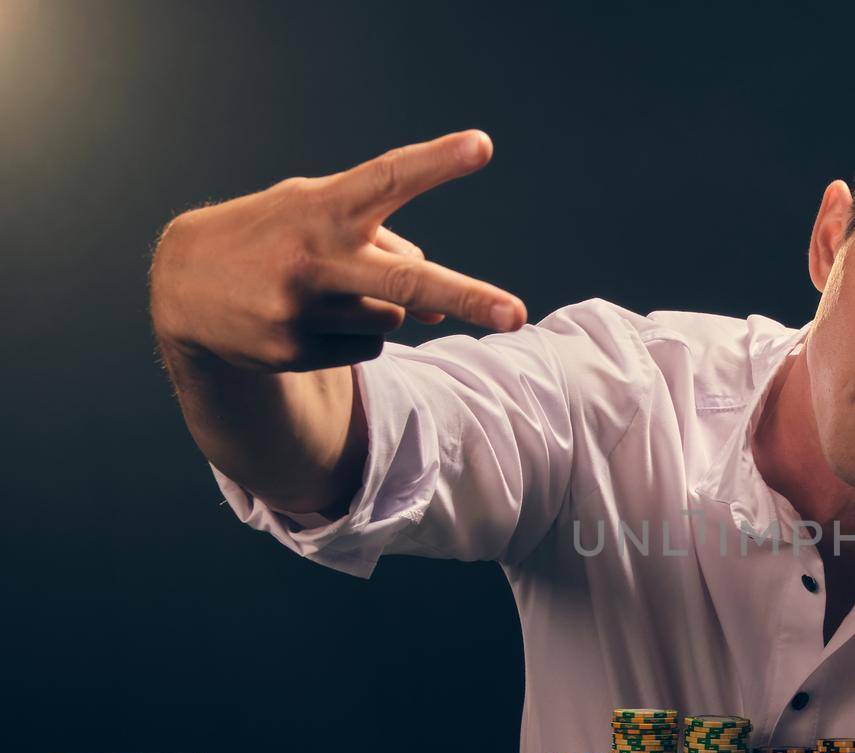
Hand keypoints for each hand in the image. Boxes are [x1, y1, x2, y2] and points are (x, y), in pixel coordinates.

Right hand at [149, 129, 527, 372]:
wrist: (183, 286)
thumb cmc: (275, 236)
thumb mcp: (320, 214)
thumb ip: (385, 244)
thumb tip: (438, 312)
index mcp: (324, 206)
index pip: (387, 177)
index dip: (435, 161)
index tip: (481, 146)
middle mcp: (315, 257)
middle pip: (404, 281)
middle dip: (466, 298)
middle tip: (517, 316)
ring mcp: (303, 308)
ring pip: (394, 319)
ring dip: (378, 308)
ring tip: (324, 290)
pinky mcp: (295, 350)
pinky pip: (368, 349)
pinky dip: (354, 336)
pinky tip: (310, 318)